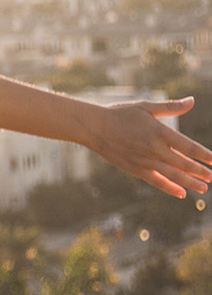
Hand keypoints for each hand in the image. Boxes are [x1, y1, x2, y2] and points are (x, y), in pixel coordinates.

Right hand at [85, 97, 211, 198]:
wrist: (94, 127)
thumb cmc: (119, 114)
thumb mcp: (146, 106)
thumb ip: (171, 107)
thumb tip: (192, 101)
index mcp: (160, 132)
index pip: (189, 147)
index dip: (205, 155)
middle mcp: (155, 149)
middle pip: (184, 164)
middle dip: (201, 171)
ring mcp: (145, 161)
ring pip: (173, 175)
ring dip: (191, 182)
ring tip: (204, 188)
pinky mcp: (135, 169)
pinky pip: (157, 181)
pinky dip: (170, 188)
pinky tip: (182, 193)